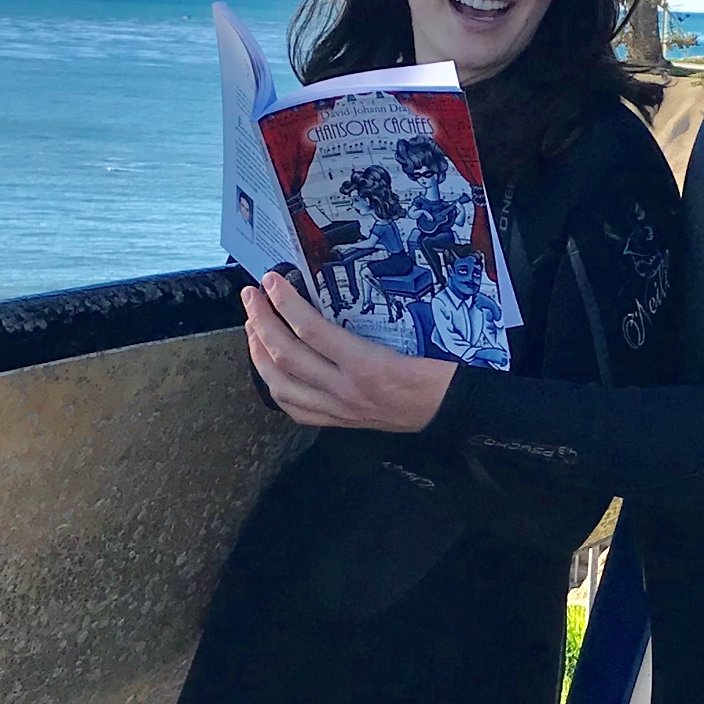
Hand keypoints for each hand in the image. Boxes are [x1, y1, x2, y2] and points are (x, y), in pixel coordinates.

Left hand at [242, 273, 457, 431]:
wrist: (451, 410)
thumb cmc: (436, 371)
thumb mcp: (406, 339)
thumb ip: (364, 325)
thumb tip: (325, 299)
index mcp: (367, 365)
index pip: (311, 331)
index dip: (285, 303)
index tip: (271, 281)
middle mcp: (346, 390)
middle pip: (287, 355)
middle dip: (261, 322)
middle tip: (251, 297)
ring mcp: (339, 410)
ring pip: (281, 385)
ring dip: (259, 354)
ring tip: (252, 327)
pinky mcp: (340, 422)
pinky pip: (296, 408)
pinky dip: (275, 386)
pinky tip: (270, 369)